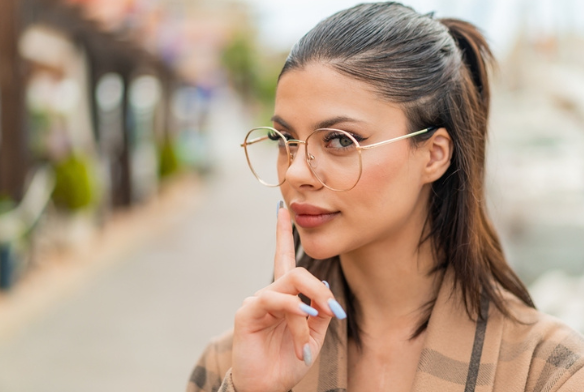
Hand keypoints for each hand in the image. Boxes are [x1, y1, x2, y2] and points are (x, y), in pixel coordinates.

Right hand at [230, 202, 344, 391]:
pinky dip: (295, 311)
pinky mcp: (247, 313)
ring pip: (291, 286)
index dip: (283, 233)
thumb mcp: (316, 335)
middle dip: (320, 288)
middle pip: (297, 271)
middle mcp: (271, 293)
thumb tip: (326, 289)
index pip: (284, 258)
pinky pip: (275, 301)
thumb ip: (322, 311)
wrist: (269, 387)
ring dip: (311, 307)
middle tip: (335, 311)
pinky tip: (304, 319)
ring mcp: (257, 301)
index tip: (282, 208)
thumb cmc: (289, 360)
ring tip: (316, 328)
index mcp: (286, 296)